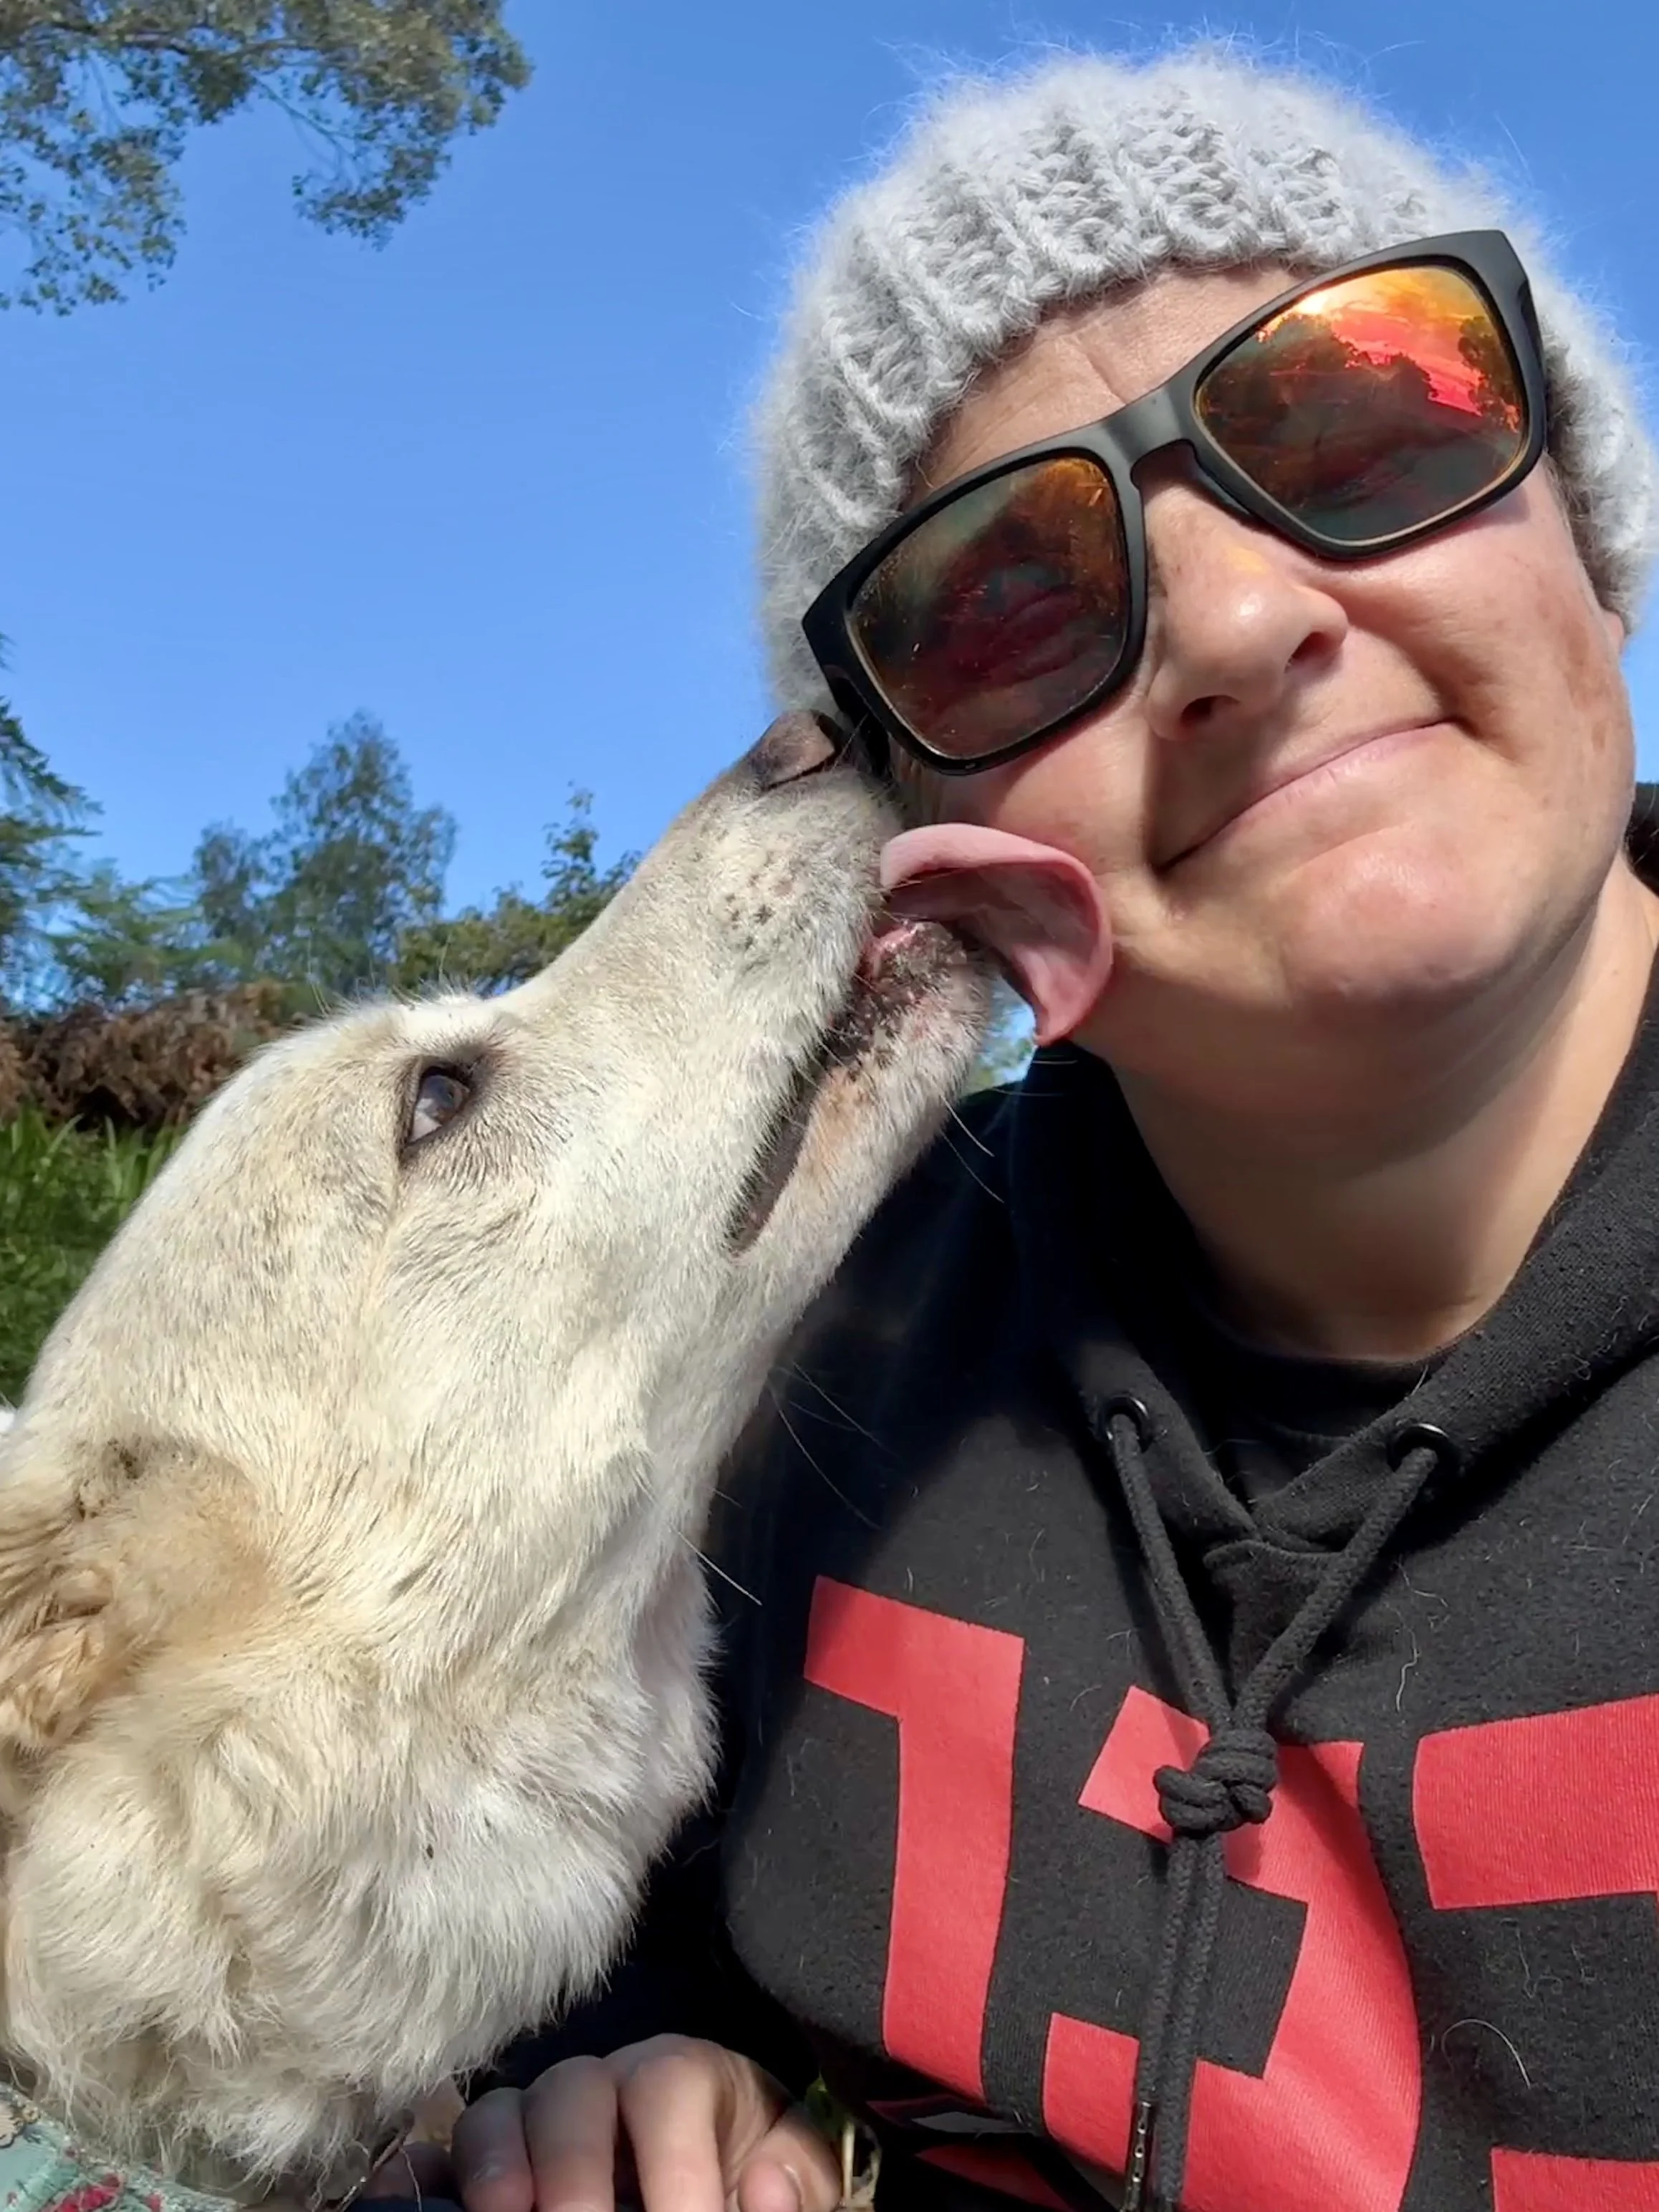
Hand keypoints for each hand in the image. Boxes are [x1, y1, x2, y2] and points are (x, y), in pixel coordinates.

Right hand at [364, 2037, 842, 2211]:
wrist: (713, 2171)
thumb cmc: (749, 2174)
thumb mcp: (788, 2174)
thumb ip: (795, 2186)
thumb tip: (763, 2187)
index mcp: (682, 2076)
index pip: (667, 2086)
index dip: (676, 2165)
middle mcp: (601, 2082)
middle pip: (573, 2091)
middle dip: (576, 2173)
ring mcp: (535, 2117)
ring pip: (500, 2111)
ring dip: (496, 2170)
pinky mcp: (484, 2159)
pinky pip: (443, 2150)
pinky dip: (430, 2180)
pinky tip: (433, 2210)